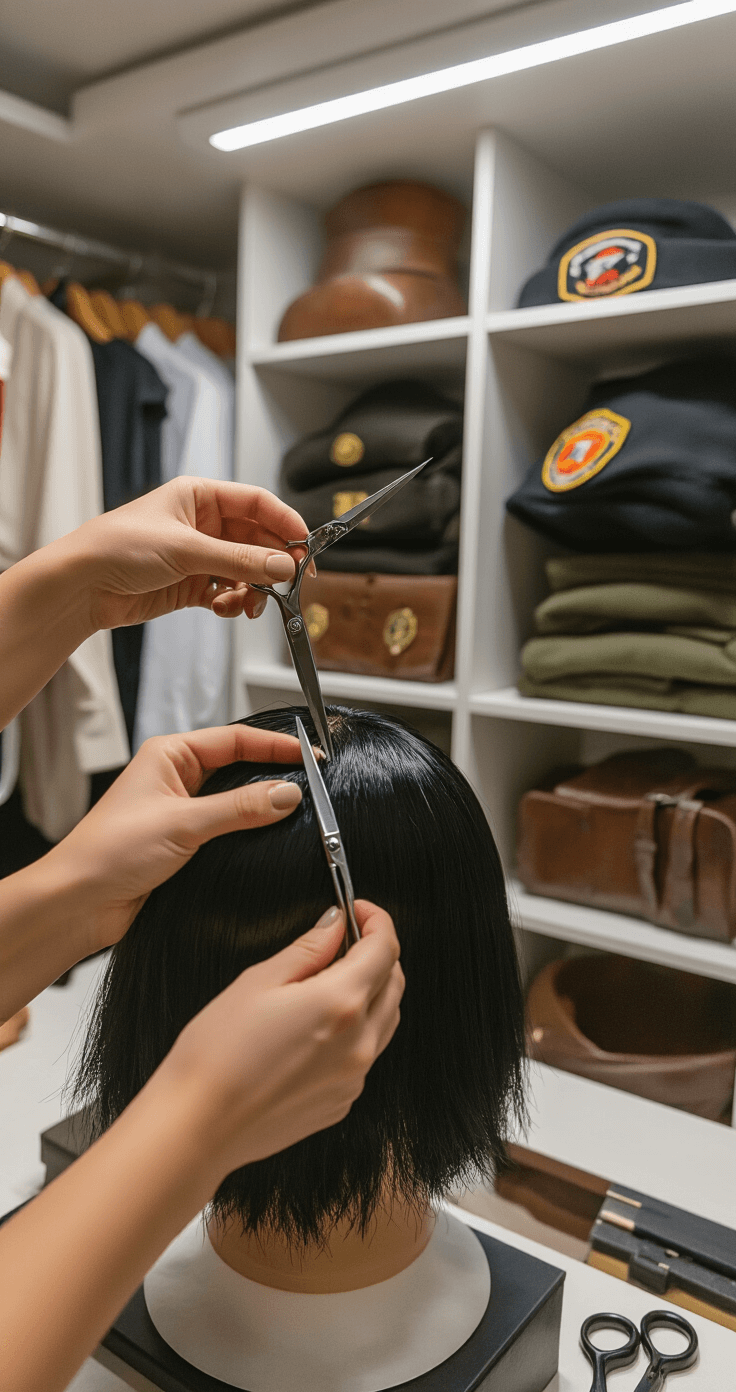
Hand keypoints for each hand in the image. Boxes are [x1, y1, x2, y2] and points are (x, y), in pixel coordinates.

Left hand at [48, 723, 304, 953]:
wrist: (78, 903)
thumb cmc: (106, 853)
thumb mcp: (183, 823)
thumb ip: (240, 808)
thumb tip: (286, 794)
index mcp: (168, 755)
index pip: (234, 739)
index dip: (274, 746)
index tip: (309, 755)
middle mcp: (175, 779)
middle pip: (238, 766)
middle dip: (273, 774)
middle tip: (312, 783)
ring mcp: (181, 811)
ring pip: (235, 800)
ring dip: (262, 806)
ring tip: (298, 810)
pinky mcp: (185, 843)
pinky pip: (228, 830)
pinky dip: (250, 833)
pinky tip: (269, 839)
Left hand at [64, 477, 310, 628]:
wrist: (81, 586)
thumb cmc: (117, 547)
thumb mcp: (185, 549)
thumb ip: (239, 560)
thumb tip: (283, 565)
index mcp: (200, 496)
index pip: (257, 503)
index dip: (285, 523)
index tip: (305, 547)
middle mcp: (203, 524)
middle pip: (257, 540)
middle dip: (272, 564)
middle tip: (289, 584)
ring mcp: (199, 556)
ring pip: (246, 571)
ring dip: (254, 589)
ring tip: (250, 604)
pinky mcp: (192, 585)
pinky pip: (229, 593)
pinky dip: (234, 603)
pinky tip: (227, 609)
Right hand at [158, 901, 403, 1180]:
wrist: (198, 1126)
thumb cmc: (216, 1054)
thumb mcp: (257, 982)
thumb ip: (307, 950)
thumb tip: (336, 925)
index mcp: (340, 1003)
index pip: (384, 949)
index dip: (376, 920)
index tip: (358, 909)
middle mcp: (359, 1043)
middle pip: (394, 983)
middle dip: (378, 954)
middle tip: (344, 940)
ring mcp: (354, 1077)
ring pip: (386, 1020)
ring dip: (372, 992)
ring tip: (330, 981)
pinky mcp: (341, 1101)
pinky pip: (365, 1055)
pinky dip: (356, 1031)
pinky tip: (317, 1028)